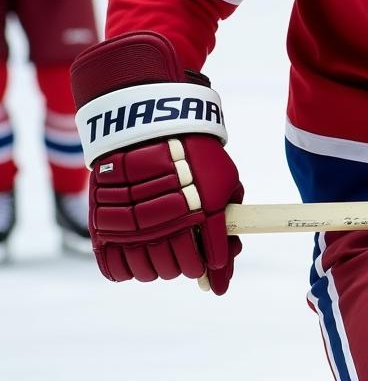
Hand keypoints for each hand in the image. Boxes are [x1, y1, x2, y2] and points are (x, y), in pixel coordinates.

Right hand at [71, 33, 242, 293]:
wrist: (149, 126)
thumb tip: (230, 256)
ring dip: (161, 268)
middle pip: (182, 269)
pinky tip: (139, 253)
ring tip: (163, 248)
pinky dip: (129, 269)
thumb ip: (230, 217)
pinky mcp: (105, 229)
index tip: (215, 268)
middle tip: (189, 254)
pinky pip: (117, 270)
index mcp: (202, 210)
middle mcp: (169, 223)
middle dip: (190, 266)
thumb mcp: (224, 178)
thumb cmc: (193, 153)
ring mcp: (135, 227)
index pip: (211, 259)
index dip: (217, 268)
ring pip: (151, 272)